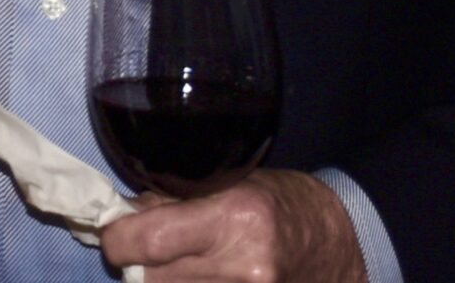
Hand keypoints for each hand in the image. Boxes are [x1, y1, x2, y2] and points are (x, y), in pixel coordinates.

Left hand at [100, 169, 369, 282]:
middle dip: (138, 266)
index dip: (117, 240)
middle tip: (148, 250)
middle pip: (148, 281)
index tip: (116, 233)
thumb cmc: (281, 203)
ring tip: (184, 264)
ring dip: (162, 282)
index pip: (143, 243)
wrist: (338, 246)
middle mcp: (239, 265)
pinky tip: (197, 278)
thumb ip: (172, 200)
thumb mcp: (229, 182)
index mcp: (231, 217)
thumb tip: (120, 219)